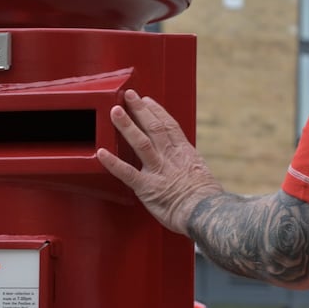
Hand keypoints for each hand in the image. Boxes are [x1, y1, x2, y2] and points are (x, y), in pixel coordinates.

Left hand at [96, 89, 222, 234]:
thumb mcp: (202, 175)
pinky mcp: (147, 187)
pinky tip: (101, 153)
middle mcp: (170, 157)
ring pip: (141, 142)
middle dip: (140, 109)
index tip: (147, 101)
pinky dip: (113, 163)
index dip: (157, 111)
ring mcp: (158, 171)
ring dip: (127, 125)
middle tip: (128, 95)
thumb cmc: (206, 200)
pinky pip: (127, 173)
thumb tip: (189, 167)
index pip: (169, 126)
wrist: (206, 212)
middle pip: (154, 127)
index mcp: (184, 153)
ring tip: (115, 111)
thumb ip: (190, 167)